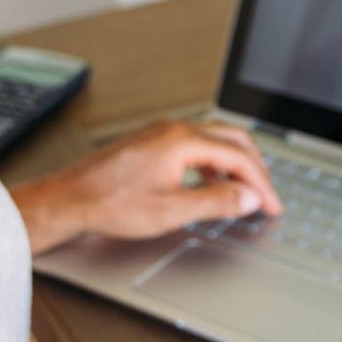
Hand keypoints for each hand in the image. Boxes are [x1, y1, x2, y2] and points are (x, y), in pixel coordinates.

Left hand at [9, 119, 284, 252]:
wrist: (69, 199)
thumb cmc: (109, 203)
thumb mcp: (171, 211)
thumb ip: (216, 203)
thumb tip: (248, 198)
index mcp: (183, 141)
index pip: (239, 157)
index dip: (262, 184)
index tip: (272, 205)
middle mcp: (174, 129)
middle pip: (233, 139)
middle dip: (255, 168)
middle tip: (267, 195)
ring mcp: (162, 133)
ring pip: (215, 140)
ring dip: (235, 164)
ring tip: (244, 192)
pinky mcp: (152, 142)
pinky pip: (196, 145)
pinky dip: (214, 163)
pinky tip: (210, 184)